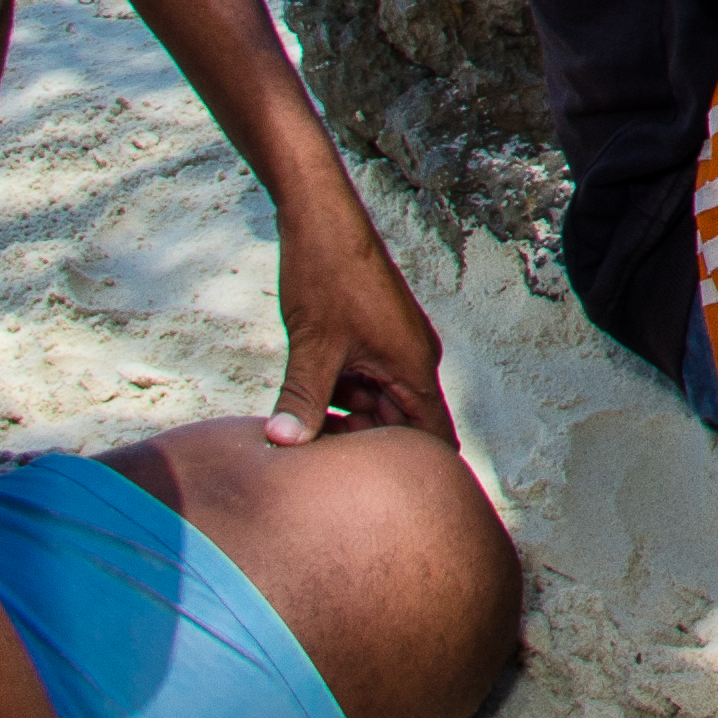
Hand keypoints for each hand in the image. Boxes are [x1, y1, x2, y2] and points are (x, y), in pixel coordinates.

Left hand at [266, 191, 456, 446]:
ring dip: (342, 423)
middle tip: (316, 470)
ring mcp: (391, 348)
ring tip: (300, 437)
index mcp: (413, 365)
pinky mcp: (370, 339)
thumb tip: (285, 445)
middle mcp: (411, 359)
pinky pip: (359, 384)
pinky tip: (299, 406)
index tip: (386, 499)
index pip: (432, 438)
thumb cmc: (327, 273)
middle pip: (397, 427)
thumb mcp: (312, 346)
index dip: (415, 471)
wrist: (321, 218)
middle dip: (362, 449)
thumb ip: (301, 400)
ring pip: (373, 406)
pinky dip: (334, 398)